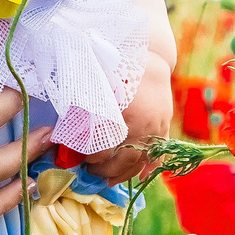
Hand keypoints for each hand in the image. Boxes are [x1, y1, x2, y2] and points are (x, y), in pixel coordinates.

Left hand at [76, 48, 175, 183]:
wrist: (148, 56)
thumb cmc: (115, 69)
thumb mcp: (95, 89)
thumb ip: (84, 114)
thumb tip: (69, 141)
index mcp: (125, 113)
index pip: (105, 149)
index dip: (92, 158)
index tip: (82, 159)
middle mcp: (145, 123)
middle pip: (124, 159)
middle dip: (105, 170)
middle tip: (90, 171)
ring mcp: (158, 127)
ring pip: (140, 162)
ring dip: (123, 174)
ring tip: (106, 178)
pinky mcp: (165, 126)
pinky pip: (158, 155)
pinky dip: (148, 168)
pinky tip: (138, 176)